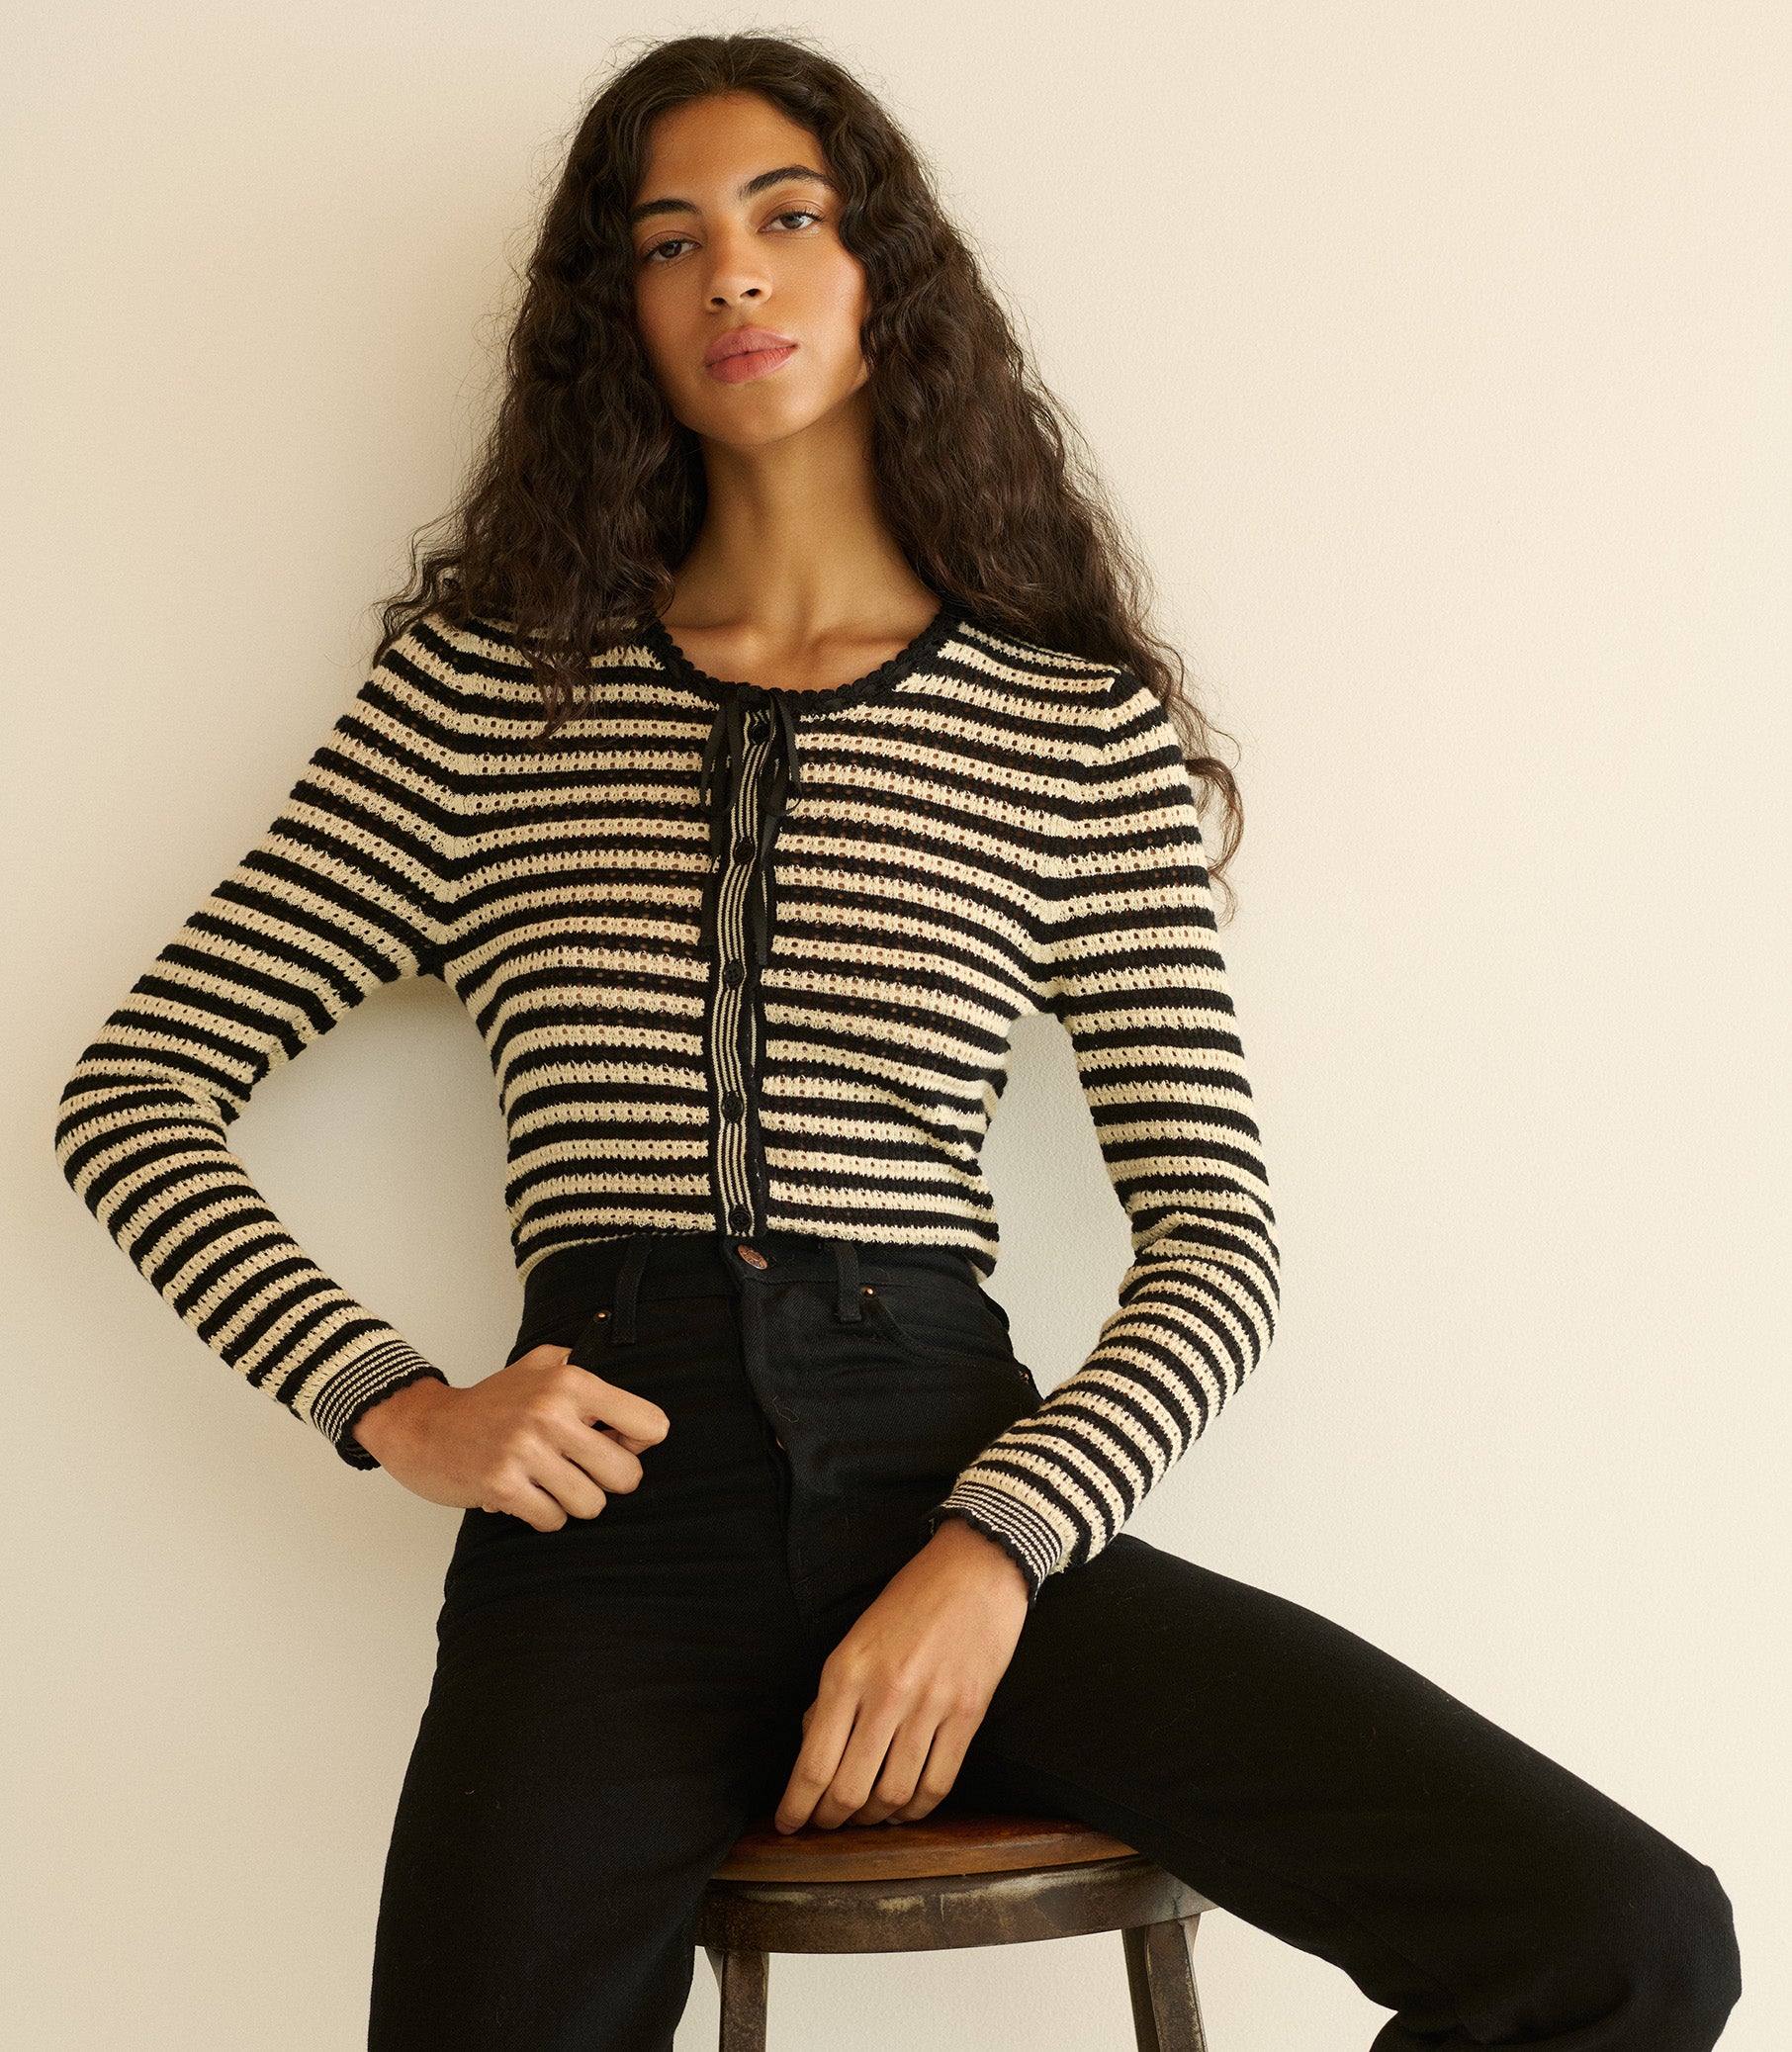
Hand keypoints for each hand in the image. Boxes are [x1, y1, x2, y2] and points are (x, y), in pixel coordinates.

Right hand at [351, 1345, 669, 1529]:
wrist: (423, 1426)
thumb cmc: (490, 1402)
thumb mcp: (542, 1365)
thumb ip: (589, 1373)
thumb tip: (635, 1411)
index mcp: (571, 1381)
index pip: (651, 1425)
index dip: (638, 1442)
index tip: (614, 1442)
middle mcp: (552, 1413)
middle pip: (626, 1474)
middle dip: (608, 1480)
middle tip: (580, 1470)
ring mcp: (526, 1451)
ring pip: (592, 1504)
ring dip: (572, 1500)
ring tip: (548, 1481)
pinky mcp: (503, 1486)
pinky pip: (554, 1521)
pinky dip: (544, 1515)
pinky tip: (526, 1494)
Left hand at [775, 1516, 1029, 1832]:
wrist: (976, 1568)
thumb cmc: (910, 1600)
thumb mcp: (854, 1639)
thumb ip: (833, 1695)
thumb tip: (813, 1748)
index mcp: (846, 1672)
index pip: (812, 1764)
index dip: (796, 1807)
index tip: (786, 1824)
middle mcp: (884, 1694)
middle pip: (848, 1790)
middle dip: (829, 1821)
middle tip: (824, 1827)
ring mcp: (929, 1707)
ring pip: (892, 1795)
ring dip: (873, 1819)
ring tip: (864, 1818)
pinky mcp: (967, 1715)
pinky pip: (937, 1785)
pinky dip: (916, 1809)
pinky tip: (904, 1809)